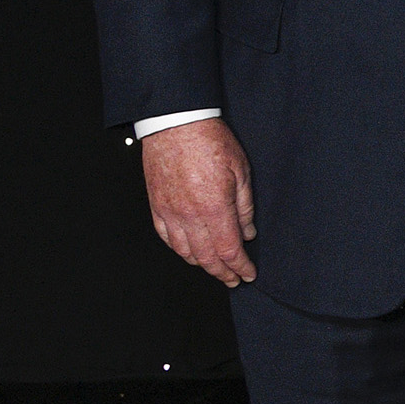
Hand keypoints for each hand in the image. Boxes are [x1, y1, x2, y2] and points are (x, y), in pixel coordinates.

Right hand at [140, 118, 257, 286]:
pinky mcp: (156, 206)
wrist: (176, 124)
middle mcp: (189, 215)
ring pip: (185, 252)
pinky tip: (190, 252)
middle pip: (207, 258)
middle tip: (233, 279)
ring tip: (215, 269)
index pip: (229, 250)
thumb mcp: (240, 170)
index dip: (240, 267)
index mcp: (214, 207)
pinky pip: (167, 238)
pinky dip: (180, 250)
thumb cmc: (208, 140)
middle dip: (223, 273)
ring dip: (202, 265)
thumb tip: (247, 232)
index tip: (247, 274)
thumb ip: (244, 206)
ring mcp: (169, 212)